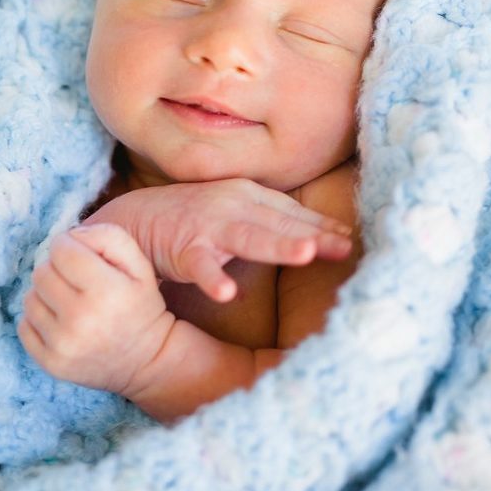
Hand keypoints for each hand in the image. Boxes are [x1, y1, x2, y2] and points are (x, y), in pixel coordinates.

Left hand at [17, 223, 173, 394]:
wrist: (147, 362)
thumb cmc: (140, 307)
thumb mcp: (140, 265)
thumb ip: (109, 237)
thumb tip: (71, 235)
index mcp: (106, 291)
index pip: (61, 249)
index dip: (69, 246)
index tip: (82, 257)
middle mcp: (81, 319)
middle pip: (41, 272)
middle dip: (57, 270)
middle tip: (77, 282)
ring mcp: (62, 345)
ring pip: (30, 298)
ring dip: (46, 295)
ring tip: (69, 303)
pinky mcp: (50, 363)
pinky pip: (24, 326)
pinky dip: (38, 320)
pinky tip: (60, 323)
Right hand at [82, 177, 352, 302]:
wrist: (137, 219)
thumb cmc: (197, 219)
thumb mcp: (241, 213)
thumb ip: (278, 222)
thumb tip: (330, 236)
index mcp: (251, 196)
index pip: (294, 212)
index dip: (323, 225)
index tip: (353, 240)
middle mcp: (233, 205)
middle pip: (279, 223)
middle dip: (312, 234)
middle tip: (345, 247)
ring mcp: (208, 225)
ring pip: (248, 237)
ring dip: (276, 245)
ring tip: (304, 255)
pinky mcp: (183, 248)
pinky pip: (200, 266)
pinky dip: (212, 278)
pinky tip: (226, 294)